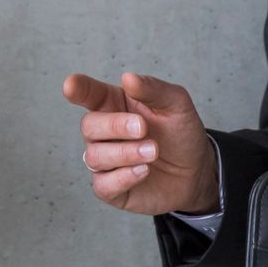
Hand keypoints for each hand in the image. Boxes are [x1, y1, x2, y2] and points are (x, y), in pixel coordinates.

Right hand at [62, 71, 218, 215]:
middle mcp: (104, 132)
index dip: (78, 89)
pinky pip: (102, 185)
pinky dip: (123, 177)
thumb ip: (153, 89)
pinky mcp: (111, 188)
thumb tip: (128, 78)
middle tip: (143, 128)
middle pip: (89, 126)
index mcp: (114, 104)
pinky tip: (144, 171)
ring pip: (95, 156)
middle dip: (115, 127)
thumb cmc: (181, 133)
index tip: (70, 85)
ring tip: (153, 151)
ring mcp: (106, 161)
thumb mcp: (176, 105)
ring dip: (126, 153)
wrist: (197, 171)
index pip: (88, 93)